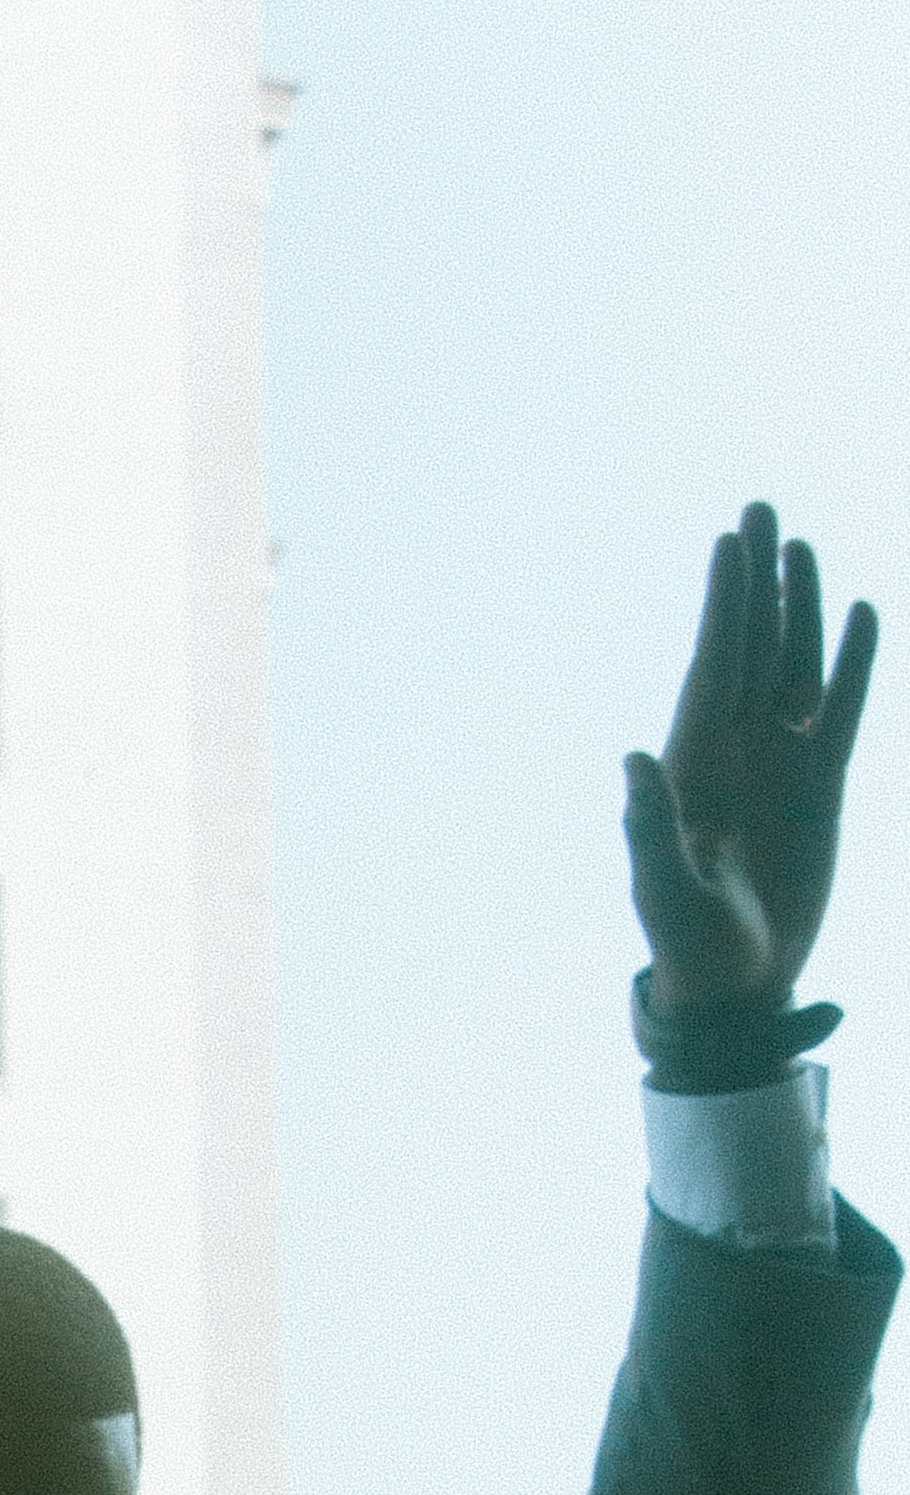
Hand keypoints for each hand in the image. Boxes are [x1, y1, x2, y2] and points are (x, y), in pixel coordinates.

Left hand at [627, 501, 876, 1015]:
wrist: (738, 986)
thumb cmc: (689, 947)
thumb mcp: (663, 892)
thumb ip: (647, 828)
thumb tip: (633, 757)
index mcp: (692, 764)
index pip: (712, 665)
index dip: (721, 604)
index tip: (729, 542)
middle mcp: (735, 749)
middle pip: (749, 646)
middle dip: (753, 581)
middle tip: (758, 508)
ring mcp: (780, 762)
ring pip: (794, 664)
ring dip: (798, 609)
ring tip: (800, 546)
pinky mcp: (823, 784)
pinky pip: (841, 709)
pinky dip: (853, 664)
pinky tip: (860, 613)